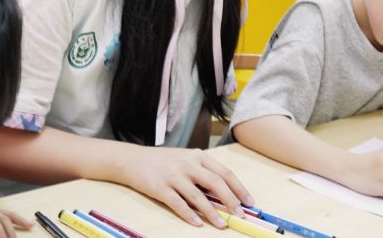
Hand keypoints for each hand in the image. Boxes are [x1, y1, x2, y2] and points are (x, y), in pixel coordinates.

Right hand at [115, 146, 253, 227]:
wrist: (133, 159)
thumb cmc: (164, 161)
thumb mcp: (187, 159)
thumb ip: (204, 172)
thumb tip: (225, 193)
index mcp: (199, 156)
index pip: (224, 173)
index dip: (239, 188)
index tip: (249, 202)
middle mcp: (188, 164)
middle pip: (215, 183)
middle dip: (230, 201)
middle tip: (240, 215)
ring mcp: (174, 175)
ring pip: (198, 196)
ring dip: (212, 212)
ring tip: (222, 225)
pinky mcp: (160, 187)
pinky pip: (177, 203)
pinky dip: (189, 214)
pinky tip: (197, 224)